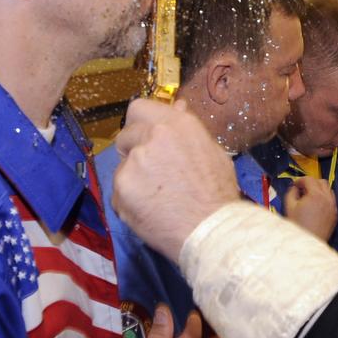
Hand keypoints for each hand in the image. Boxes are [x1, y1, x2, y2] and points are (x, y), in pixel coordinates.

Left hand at [112, 99, 240, 261]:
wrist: (210, 230)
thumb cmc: (219, 193)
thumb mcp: (212, 152)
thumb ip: (187, 130)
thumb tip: (177, 107)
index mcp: (177, 124)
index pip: (139, 108)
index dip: (141, 124)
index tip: (146, 138)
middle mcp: (152, 136)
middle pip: (125, 136)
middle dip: (133, 150)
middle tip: (152, 172)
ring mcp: (134, 162)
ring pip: (122, 166)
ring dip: (133, 178)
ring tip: (157, 197)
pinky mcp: (121, 188)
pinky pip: (118, 192)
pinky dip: (129, 201)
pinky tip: (150, 211)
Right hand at [284, 176, 336, 239]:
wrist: (307, 243)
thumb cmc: (298, 228)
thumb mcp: (289, 206)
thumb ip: (292, 192)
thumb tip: (295, 188)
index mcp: (316, 195)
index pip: (309, 180)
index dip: (300, 180)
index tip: (295, 184)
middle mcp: (327, 200)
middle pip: (322, 182)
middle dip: (311, 182)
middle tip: (302, 189)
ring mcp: (332, 207)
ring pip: (329, 190)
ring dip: (319, 190)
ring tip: (309, 197)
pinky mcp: (334, 215)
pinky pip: (331, 201)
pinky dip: (324, 199)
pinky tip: (315, 205)